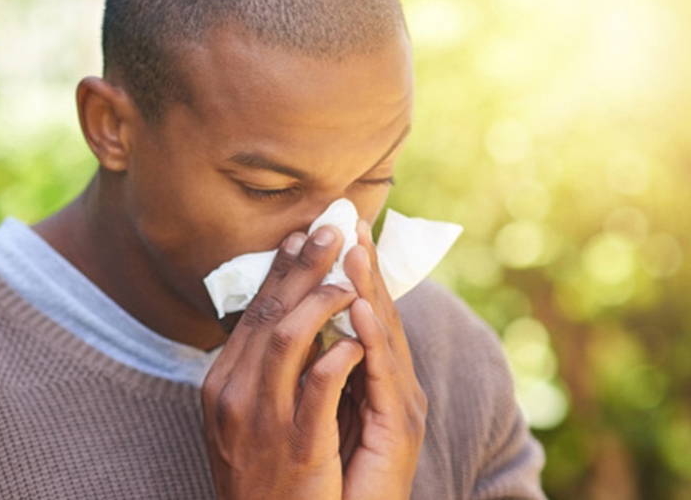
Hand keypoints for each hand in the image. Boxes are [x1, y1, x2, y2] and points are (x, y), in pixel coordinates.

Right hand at [202, 226, 363, 499]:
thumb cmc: (261, 472)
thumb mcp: (243, 417)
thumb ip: (257, 371)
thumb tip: (283, 321)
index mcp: (221, 382)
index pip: (252, 313)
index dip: (280, 271)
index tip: (301, 236)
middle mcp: (233, 393)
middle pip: (269, 312)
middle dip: (303, 267)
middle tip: (331, 229)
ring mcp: (261, 419)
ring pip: (287, 338)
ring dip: (323, 301)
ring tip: (351, 279)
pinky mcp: (296, 445)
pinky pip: (318, 388)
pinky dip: (339, 356)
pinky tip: (358, 338)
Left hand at [336, 219, 427, 499]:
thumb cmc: (325, 470)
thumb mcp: (314, 406)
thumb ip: (312, 365)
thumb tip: (290, 322)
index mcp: (371, 373)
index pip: (357, 310)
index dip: (345, 269)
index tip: (329, 228)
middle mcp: (390, 381)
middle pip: (375, 312)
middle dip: (362, 265)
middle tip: (349, 220)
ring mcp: (399, 403)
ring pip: (383, 335)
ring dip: (368, 289)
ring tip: (354, 250)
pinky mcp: (399, 427)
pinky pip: (381, 377)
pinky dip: (370, 340)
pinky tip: (358, 310)